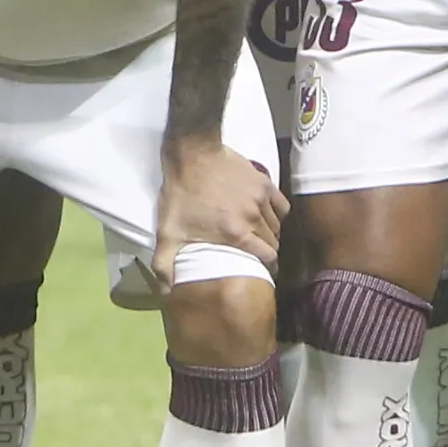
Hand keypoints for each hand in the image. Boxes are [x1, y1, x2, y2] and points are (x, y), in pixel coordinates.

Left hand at [154, 130, 284, 280]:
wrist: (192, 154)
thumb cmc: (181, 194)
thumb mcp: (168, 231)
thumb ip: (166, 264)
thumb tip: (166, 292)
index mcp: (236, 233)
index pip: (266, 257)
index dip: (266, 266)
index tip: (260, 270)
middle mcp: (254, 217)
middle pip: (273, 243)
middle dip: (268, 252)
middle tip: (257, 255)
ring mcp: (261, 199)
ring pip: (277, 225)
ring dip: (271, 234)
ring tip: (260, 237)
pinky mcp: (264, 183)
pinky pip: (281, 205)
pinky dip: (277, 214)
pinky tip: (267, 216)